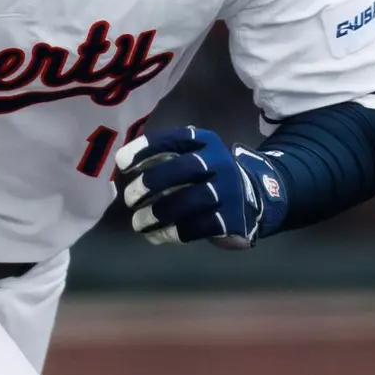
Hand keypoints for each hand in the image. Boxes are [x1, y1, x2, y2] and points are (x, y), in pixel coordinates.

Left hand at [114, 126, 286, 249]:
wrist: (252, 198)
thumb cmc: (206, 177)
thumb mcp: (190, 159)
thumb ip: (162, 161)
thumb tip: (123, 173)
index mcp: (204, 142)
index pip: (173, 139)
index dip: (146, 149)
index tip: (121, 163)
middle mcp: (219, 162)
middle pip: (184, 168)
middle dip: (152, 182)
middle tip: (129, 198)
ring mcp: (229, 190)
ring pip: (191, 200)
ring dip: (159, 212)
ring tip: (138, 223)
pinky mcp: (232, 218)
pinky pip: (199, 226)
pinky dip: (173, 232)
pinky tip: (156, 235)